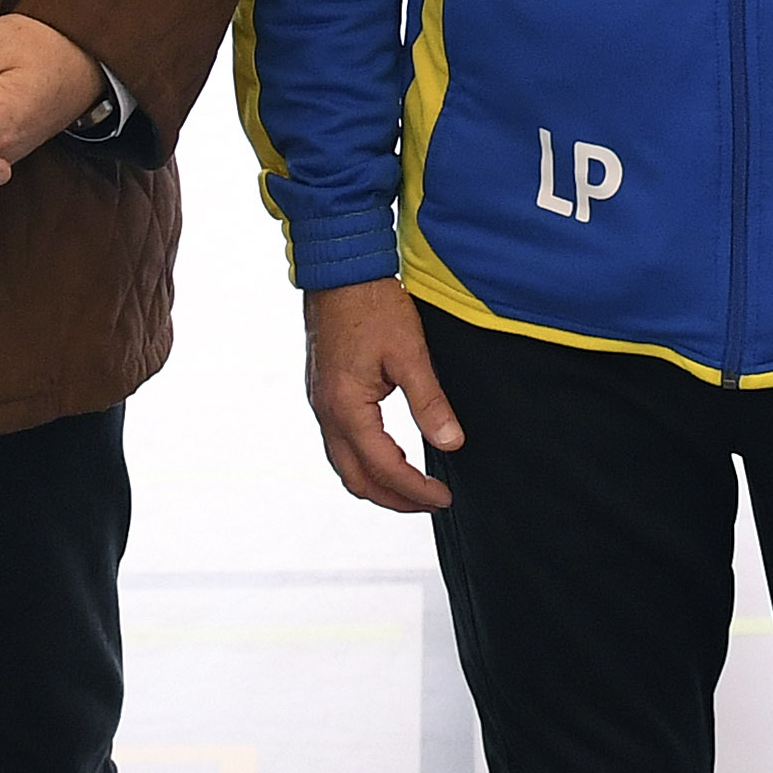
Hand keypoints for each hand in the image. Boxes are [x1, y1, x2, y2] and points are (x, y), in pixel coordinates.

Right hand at [306, 279, 462, 511]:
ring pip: (343, 463)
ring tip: (412, 487)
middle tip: (430, 502)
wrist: (341, 270)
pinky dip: (364, 460)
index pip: (384, 467)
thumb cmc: (372, 304)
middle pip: (355, 478)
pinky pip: (339, 442)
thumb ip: (430, 402)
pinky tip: (388, 453)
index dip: (415, 490)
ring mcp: (320, 402)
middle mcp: (326, 411)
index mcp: (346, 407)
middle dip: (393, 498)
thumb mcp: (410, 353)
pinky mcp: (323, 391)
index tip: (442, 497)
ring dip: (376, 482)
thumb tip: (451, 443)